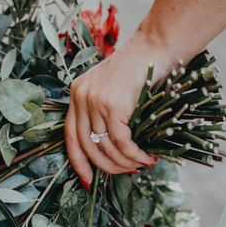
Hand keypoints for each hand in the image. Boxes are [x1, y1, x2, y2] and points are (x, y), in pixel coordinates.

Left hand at [65, 29, 172, 187]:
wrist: (156, 47)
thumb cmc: (140, 69)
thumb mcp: (113, 89)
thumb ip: (104, 112)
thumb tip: (110, 150)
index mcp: (77, 93)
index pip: (70, 135)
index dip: (78, 161)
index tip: (87, 179)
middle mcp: (81, 97)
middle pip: (86, 145)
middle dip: (106, 166)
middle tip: (124, 173)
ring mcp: (95, 101)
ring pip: (105, 146)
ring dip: (124, 162)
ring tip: (140, 166)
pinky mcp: (112, 105)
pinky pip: (122, 141)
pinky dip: (134, 154)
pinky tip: (146, 158)